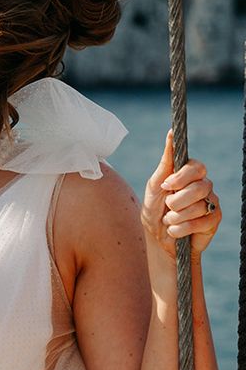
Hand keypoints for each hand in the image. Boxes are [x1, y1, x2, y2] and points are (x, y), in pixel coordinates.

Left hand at [142, 130, 221, 257]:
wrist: (157, 237)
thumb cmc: (155, 207)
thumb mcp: (155, 183)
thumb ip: (166, 161)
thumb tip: (171, 132)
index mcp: (190, 174)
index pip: (197, 167)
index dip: (182, 177)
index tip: (167, 185)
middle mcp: (204, 186)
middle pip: (199, 187)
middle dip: (177, 201)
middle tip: (167, 206)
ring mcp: (211, 202)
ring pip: (199, 206)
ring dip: (176, 216)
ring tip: (169, 219)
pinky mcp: (214, 220)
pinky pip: (202, 222)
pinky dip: (182, 228)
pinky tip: (176, 230)